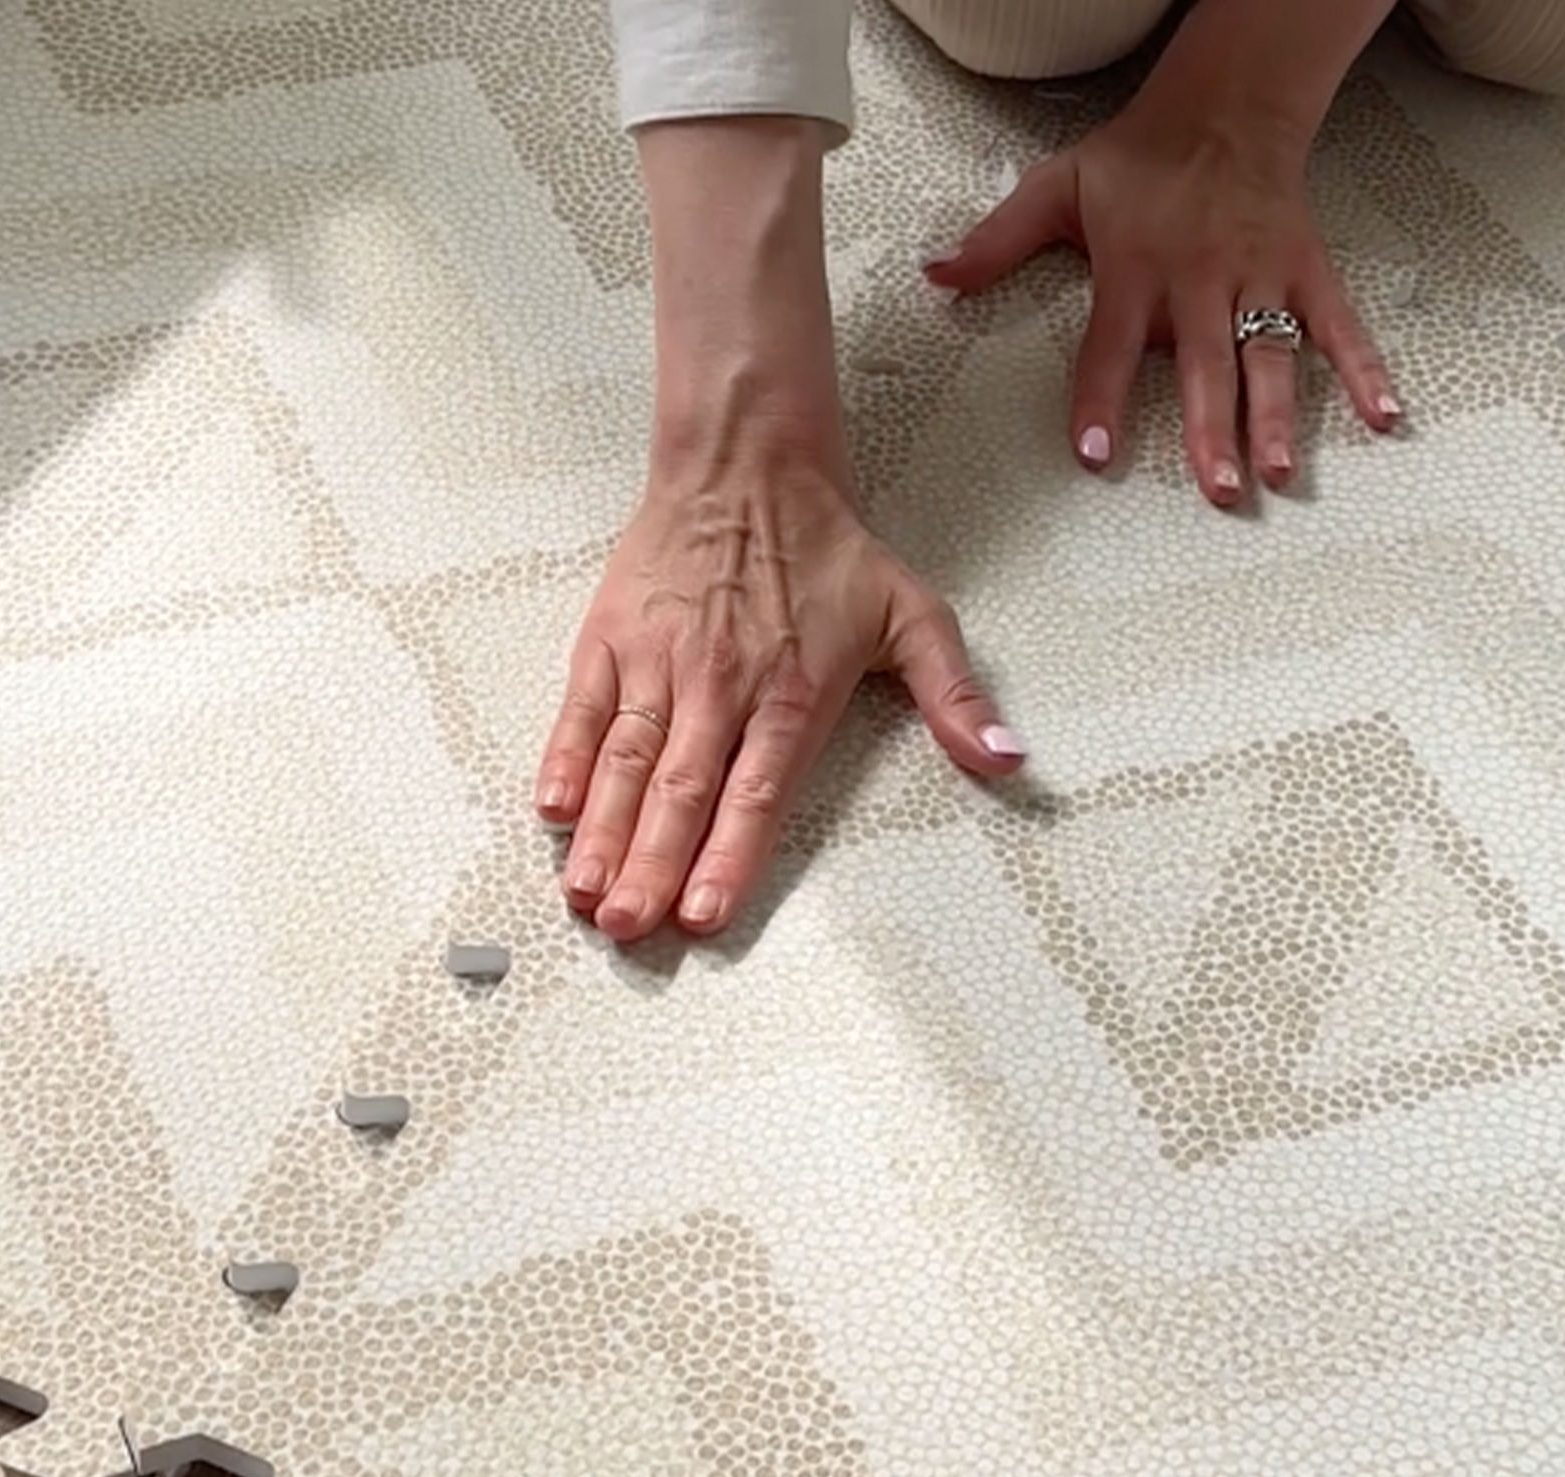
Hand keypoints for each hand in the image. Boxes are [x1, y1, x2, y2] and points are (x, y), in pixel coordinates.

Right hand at [536, 461, 1023, 943]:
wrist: (747, 460)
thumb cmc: (827, 547)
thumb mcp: (914, 615)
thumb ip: (956, 697)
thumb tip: (1010, 760)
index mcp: (790, 693)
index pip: (755, 792)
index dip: (727, 855)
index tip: (703, 913)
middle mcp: (719, 685)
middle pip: (680, 791)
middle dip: (652, 865)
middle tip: (629, 929)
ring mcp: (658, 663)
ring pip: (626, 760)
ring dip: (605, 832)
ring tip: (587, 894)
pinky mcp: (611, 639)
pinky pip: (583, 710)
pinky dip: (566, 760)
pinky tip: (553, 812)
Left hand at [925, 70, 1396, 504]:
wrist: (1224, 103)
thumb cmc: (1138, 160)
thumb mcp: (1056, 188)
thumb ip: (997, 242)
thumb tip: (936, 277)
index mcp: (1137, 267)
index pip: (1112, 345)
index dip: (1101, 399)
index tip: (1094, 455)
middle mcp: (1202, 278)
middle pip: (1205, 364)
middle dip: (1209, 428)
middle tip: (1216, 488)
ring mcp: (1260, 279)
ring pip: (1270, 356)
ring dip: (1275, 418)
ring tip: (1276, 472)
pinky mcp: (1306, 272)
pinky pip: (1339, 326)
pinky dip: (1365, 370)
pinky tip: (1384, 419)